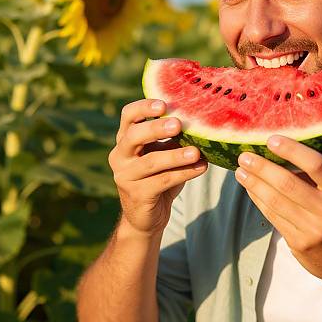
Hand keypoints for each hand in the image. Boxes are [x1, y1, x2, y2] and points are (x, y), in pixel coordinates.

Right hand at [108, 99, 207, 236]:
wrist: (147, 216)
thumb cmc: (158, 176)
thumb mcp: (163, 153)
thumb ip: (173, 137)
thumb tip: (201, 118)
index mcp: (125, 139)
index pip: (128, 115)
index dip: (143, 107)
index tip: (163, 105)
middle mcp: (120, 155)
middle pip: (134, 136)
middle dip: (156, 129)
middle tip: (178, 124)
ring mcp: (125, 176)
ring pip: (151, 162)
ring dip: (175, 155)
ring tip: (196, 152)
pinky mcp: (137, 195)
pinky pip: (162, 181)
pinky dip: (184, 173)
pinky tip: (201, 167)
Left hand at [235, 135, 321, 285]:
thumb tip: (301, 141)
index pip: (316, 164)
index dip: (292, 150)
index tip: (271, 139)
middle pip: (287, 184)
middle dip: (261, 167)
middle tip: (244, 155)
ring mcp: (313, 230)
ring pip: (275, 201)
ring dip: (254, 184)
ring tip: (241, 171)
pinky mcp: (299, 244)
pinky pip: (273, 217)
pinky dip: (258, 200)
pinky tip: (250, 189)